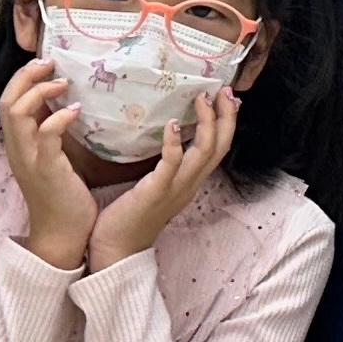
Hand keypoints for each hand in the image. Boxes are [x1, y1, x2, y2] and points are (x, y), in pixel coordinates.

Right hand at [0, 57, 96, 270]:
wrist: (63, 236)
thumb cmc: (64, 196)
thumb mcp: (53, 158)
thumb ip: (52, 133)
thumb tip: (66, 103)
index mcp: (18, 145)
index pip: (7, 101)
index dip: (22, 78)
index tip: (45, 64)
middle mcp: (17, 150)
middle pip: (6, 101)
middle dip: (26, 76)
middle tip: (50, 62)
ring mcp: (30, 160)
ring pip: (17, 113)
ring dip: (39, 91)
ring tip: (63, 82)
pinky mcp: (47, 170)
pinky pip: (45, 136)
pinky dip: (59, 117)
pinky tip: (76, 109)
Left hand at [86, 93, 237, 272]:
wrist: (116, 251)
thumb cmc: (129, 217)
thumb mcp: (156, 187)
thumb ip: (167, 166)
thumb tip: (169, 138)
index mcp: (191, 183)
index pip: (219, 149)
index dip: (227, 123)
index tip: (226, 98)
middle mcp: (190, 185)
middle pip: (220, 147)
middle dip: (226, 117)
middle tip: (224, 91)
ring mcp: (175, 189)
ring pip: (204, 152)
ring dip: (207, 123)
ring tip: (202, 99)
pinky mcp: (156, 192)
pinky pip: (172, 164)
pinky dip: (175, 142)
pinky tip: (172, 123)